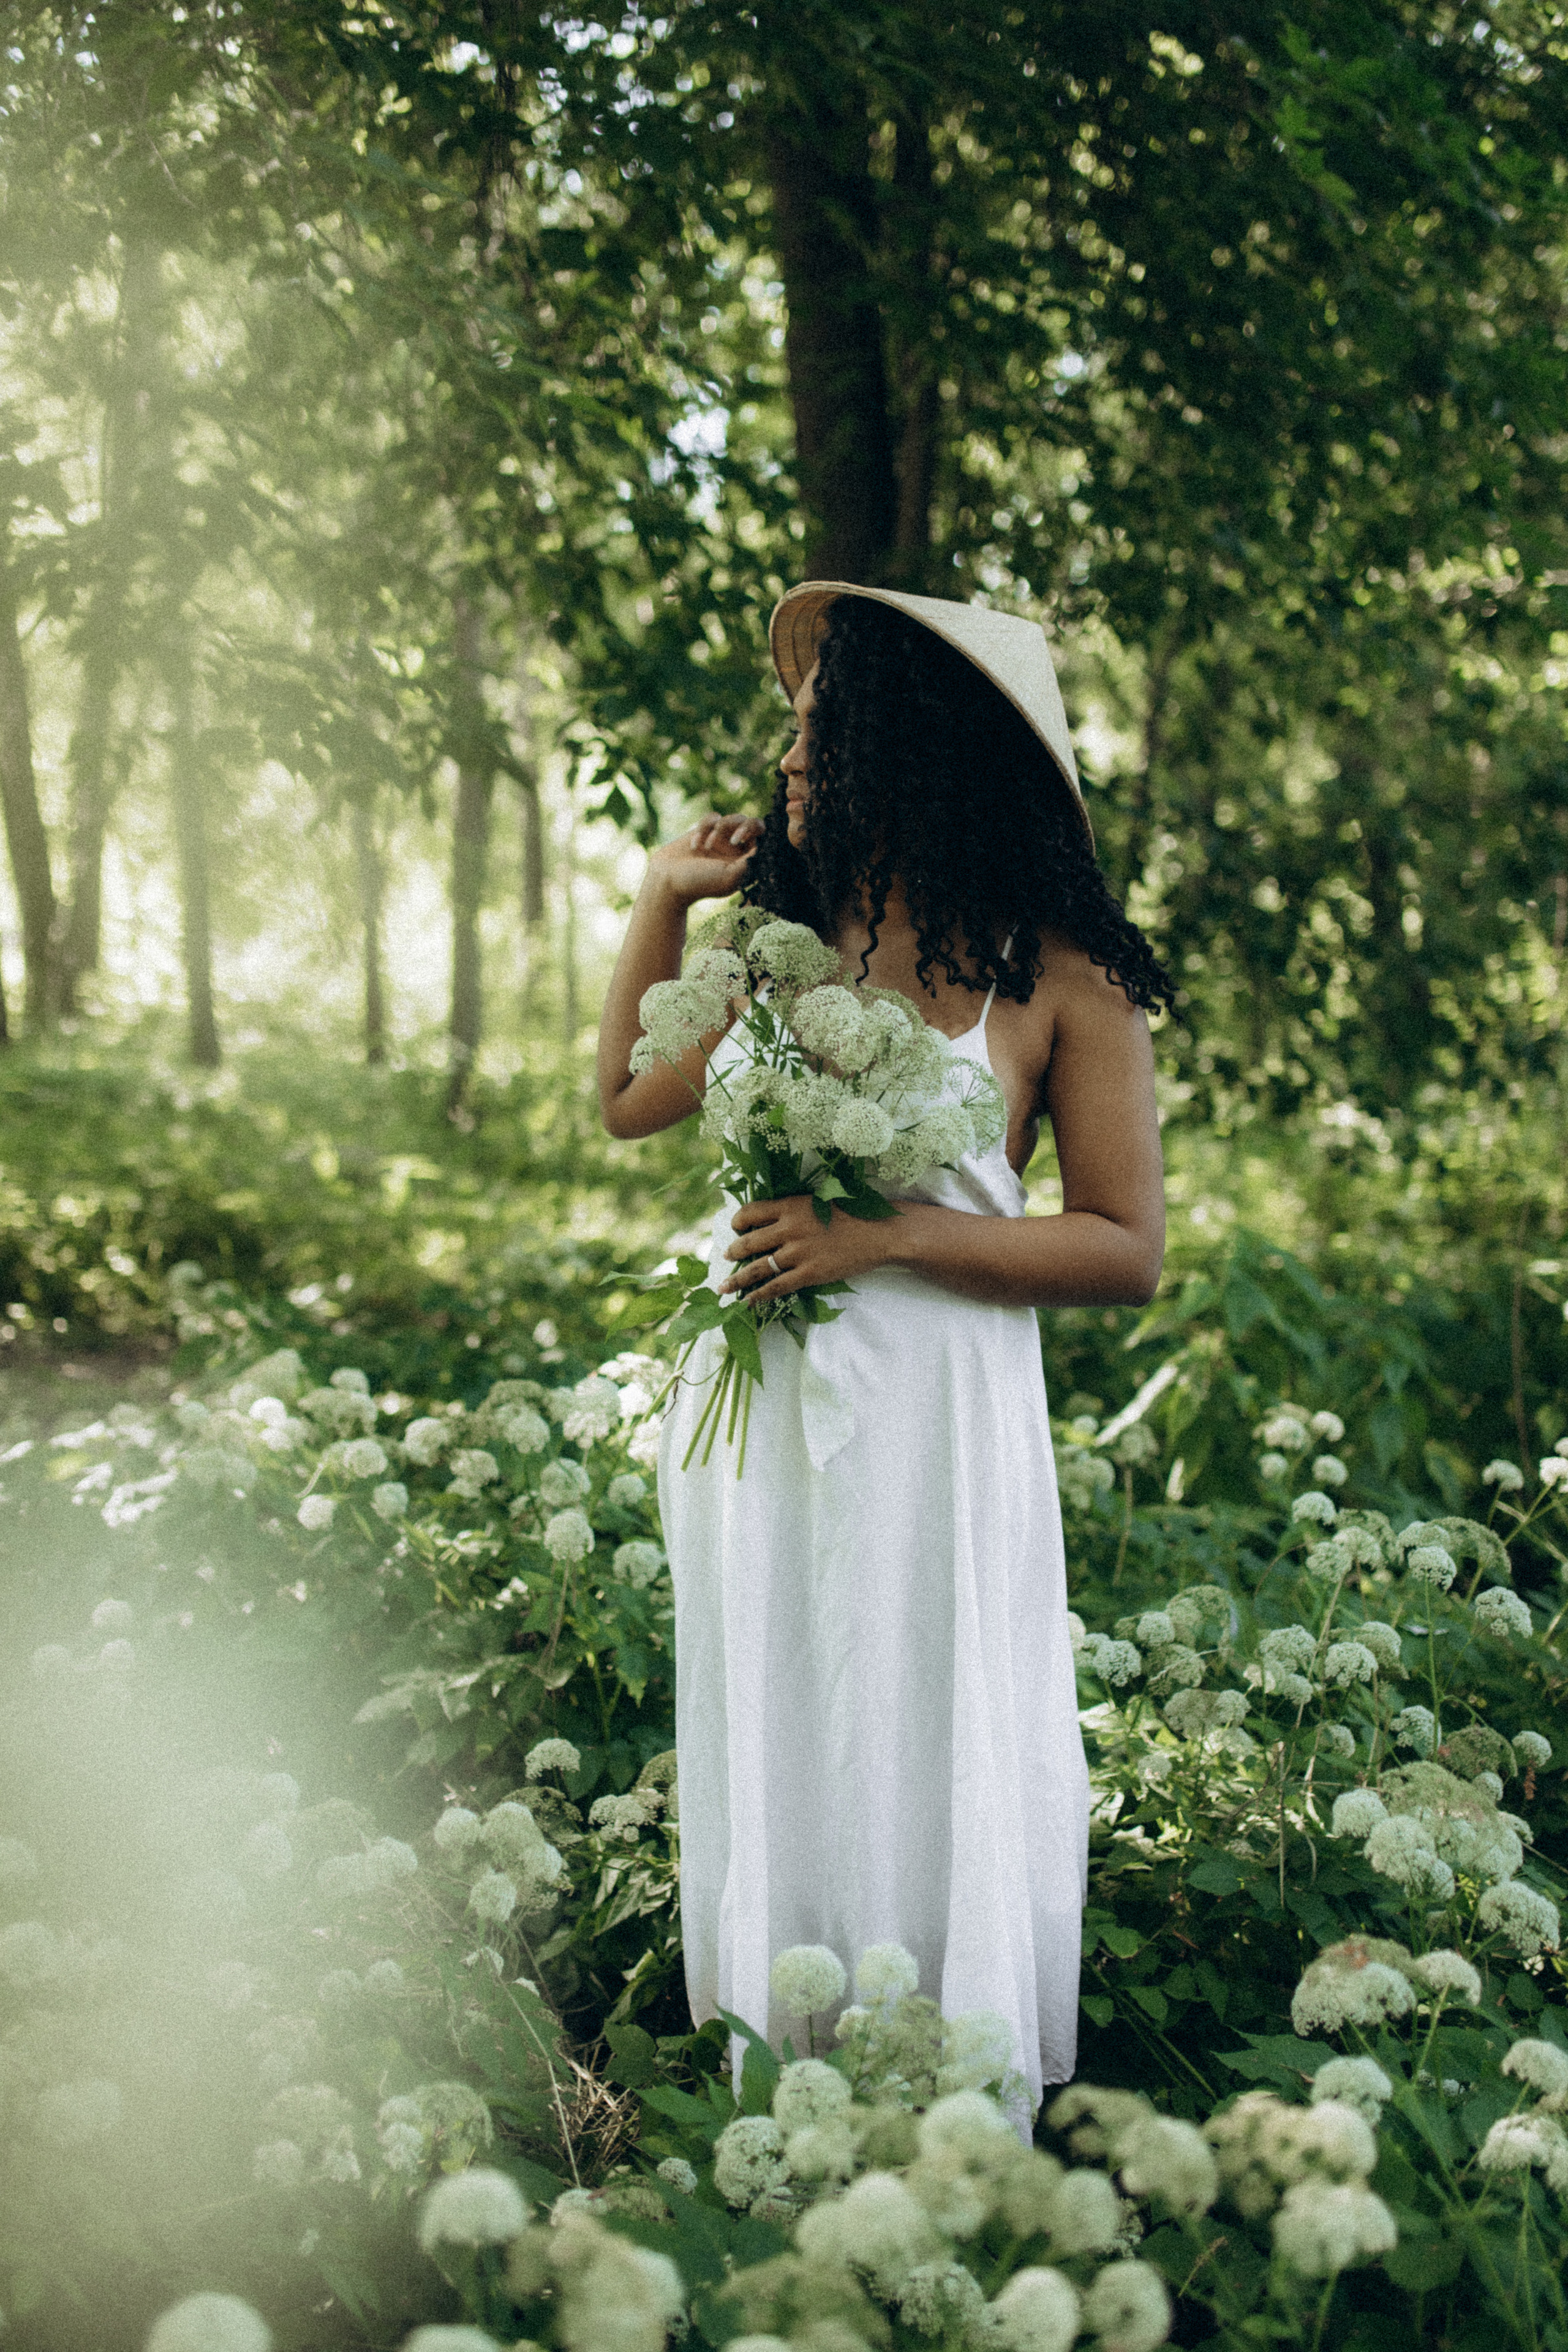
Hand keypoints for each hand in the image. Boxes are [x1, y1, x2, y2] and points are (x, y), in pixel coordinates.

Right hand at [645, 815, 762, 910]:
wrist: (667, 880)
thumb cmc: (699, 883)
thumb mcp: (729, 876)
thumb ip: (749, 862)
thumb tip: (762, 846)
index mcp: (746, 863)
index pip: (763, 841)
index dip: (756, 836)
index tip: (740, 841)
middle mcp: (737, 850)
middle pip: (753, 823)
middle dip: (743, 826)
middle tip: (732, 838)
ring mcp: (721, 839)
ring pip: (733, 818)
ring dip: (720, 828)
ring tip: (706, 846)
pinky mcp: (705, 831)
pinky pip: (713, 817)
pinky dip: (703, 829)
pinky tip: (694, 846)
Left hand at [719, 1194, 895, 1303]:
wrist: (878, 1232)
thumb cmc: (852, 1214)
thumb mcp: (818, 1203)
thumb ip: (794, 1211)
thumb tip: (771, 1222)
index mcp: (790, 1206)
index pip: (751, 1212)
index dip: (738, 1221)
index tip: (736, 1228)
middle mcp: (789, 1228)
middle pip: (749, 1242)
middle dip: (732, 1252)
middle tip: (725, 1258)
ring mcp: (798, 1252)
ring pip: (757, 1268)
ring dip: (737, 1279)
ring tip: (724, 1287)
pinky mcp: (809, 1273)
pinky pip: (776, 1287)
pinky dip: (759, 1295)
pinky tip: (748, 1301)